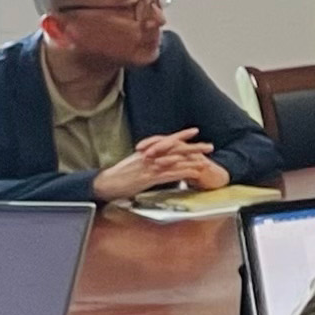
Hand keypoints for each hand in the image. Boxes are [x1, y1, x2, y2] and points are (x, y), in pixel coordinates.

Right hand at [89, 131, 223, 201]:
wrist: (104, 183)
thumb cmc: (118, 175)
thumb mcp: (134, 163)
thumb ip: (147, 159)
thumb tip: (158, 158)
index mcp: (146, 151)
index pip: (166, 140)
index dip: (181, 135)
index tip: (195, 130)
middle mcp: (149, 156)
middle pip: (175, 149)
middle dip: (194, 147)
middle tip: (210, 146)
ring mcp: (149, 167)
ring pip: (175, 161)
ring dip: (192, 160)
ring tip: (207, 160)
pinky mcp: (148, 179)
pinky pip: (169, 174)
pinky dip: (183, 173)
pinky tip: (194, 173)